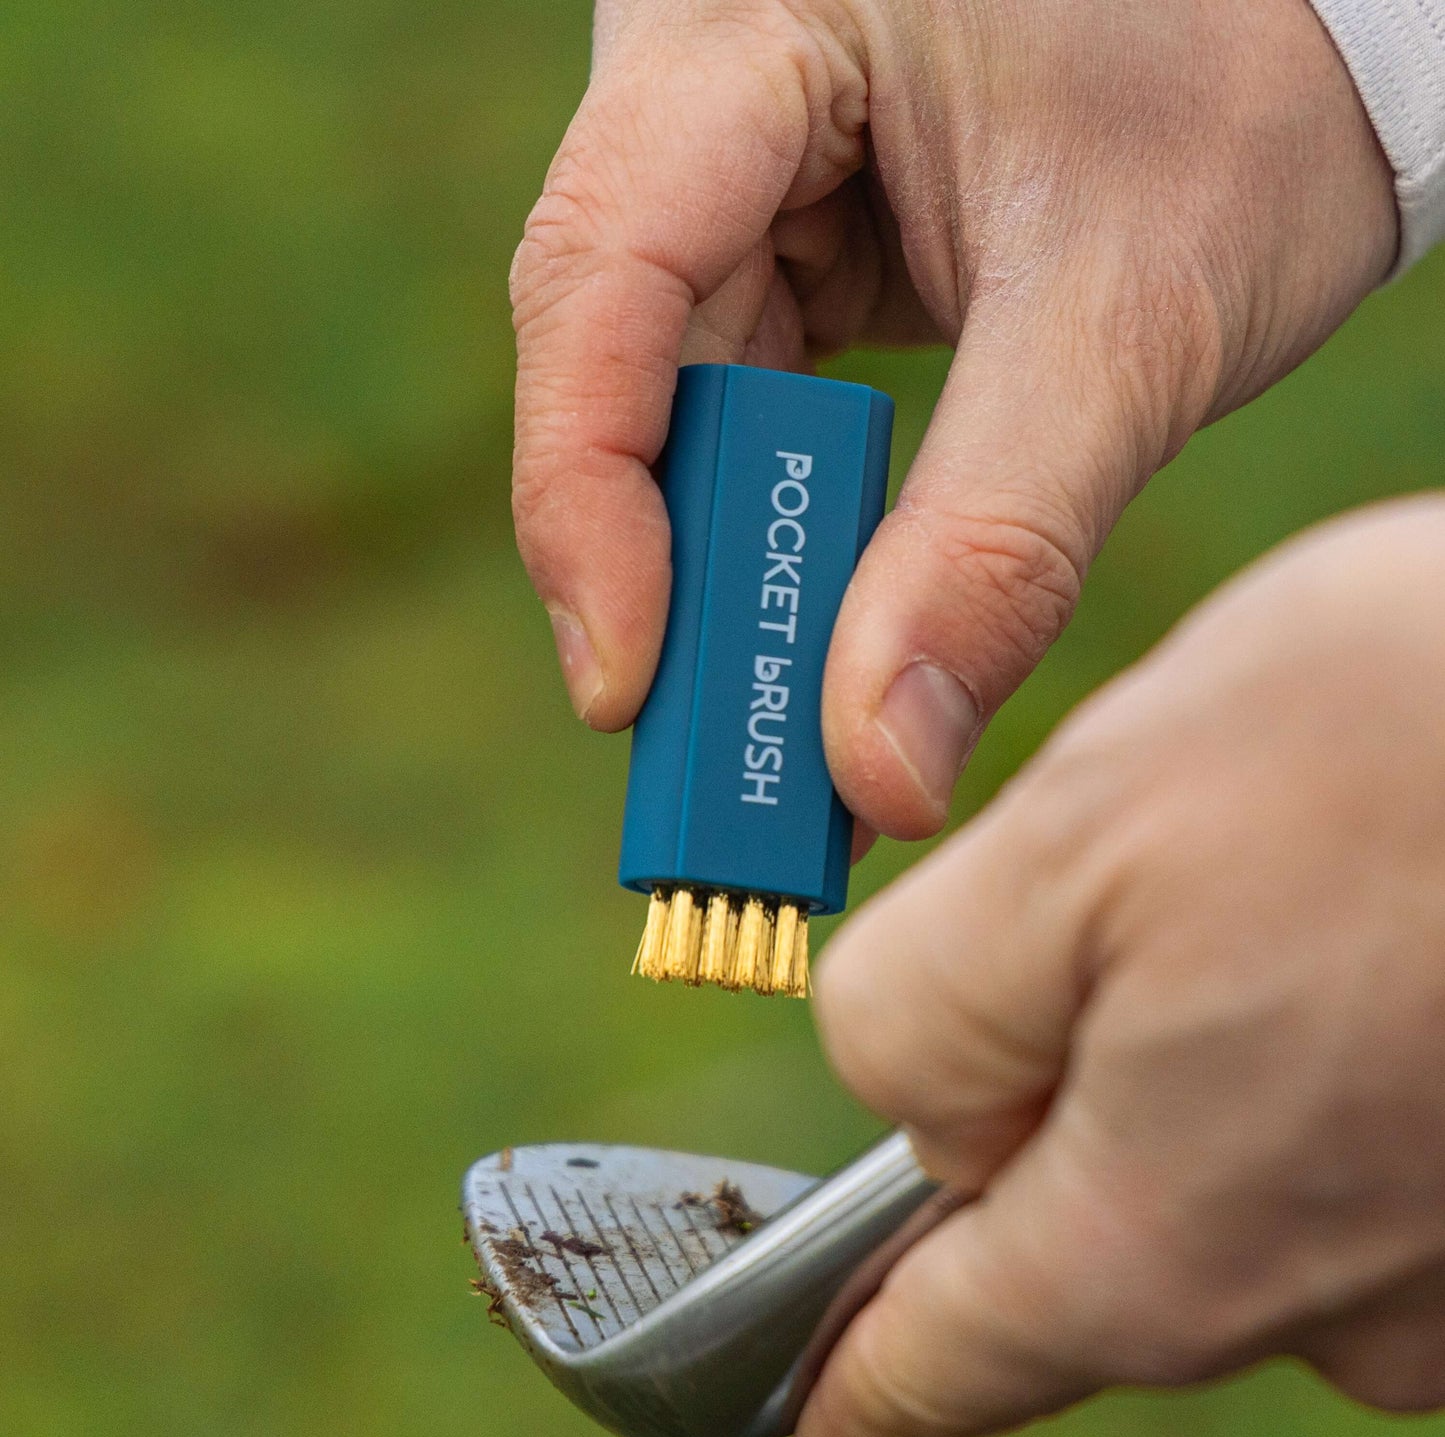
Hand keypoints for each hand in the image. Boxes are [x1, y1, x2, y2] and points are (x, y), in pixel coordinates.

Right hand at [511, 0, 1395, 839]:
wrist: (1313, 31)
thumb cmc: (1243, 100)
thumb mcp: (1126, 322)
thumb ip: (996, 549)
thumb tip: (878, 780)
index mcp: (755, 31)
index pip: (601, 267)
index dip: (588, 494)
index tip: (623, 687)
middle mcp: (706, 87)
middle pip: (618, 359)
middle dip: (666, 568)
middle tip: (713, 759)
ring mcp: (732, 164)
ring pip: (664, 399)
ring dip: (720, 568)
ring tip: (772, 716)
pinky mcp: (778, 239)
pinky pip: (732, 399)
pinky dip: (769, 526)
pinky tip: (812, 622)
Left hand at [800, 497, 1444, 1436]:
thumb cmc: (1404, 736)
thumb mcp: (1077, 834)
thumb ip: (932, 1011)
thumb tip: (923, 1117)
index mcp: (1163, 1233)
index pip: (946, 1361)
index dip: (857, 1371)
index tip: (808, 1404)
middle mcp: (1328, 1304)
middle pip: (1091, 1244)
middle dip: (1057, 1099)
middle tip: (1126, 908)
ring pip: (1237, 1184)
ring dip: (1217, 1051)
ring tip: (1292, 888)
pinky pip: (1366, 1149)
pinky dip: (1330, 1047)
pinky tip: (1380, 925)